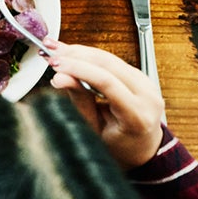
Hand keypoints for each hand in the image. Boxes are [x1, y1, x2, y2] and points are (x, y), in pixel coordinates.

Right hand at [46, 40, 165, 169]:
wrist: (141, 147)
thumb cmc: (119, 145)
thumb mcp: (95, 128)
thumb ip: (79, 101)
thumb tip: (60, 78)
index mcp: (138, 115)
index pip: (107, 82)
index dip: (78, 69)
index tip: (56, 64)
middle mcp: (147, 95)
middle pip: (108, 64)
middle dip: (75, 56)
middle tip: (50, 54)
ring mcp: (146, 83)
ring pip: (109, 58)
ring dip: (80, 52)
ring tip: (56, 51)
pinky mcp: (140, 75)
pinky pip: (112, 60)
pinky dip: (89, 55)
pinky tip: (71, 54)